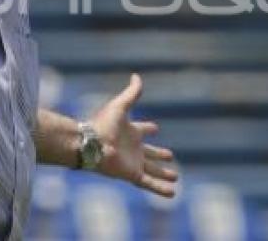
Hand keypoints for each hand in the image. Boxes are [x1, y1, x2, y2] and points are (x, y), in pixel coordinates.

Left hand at [90, 73, 178, 196]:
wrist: (91, 143)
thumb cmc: (104, 124)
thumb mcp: (120, 105)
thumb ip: (131, 92)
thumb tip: (136, 75)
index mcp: (130, 132)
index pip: (142, 130)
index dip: (148, 128)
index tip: (155, 127)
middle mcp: (132, 148)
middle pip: (148, 153)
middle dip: (159, 155)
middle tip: (170, 156)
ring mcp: (133, 162)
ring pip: (152, 170)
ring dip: (163, 174)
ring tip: (176, 177)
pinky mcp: (132, 174)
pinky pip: (150, 183)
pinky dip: (161, 189)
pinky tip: (173, 193)